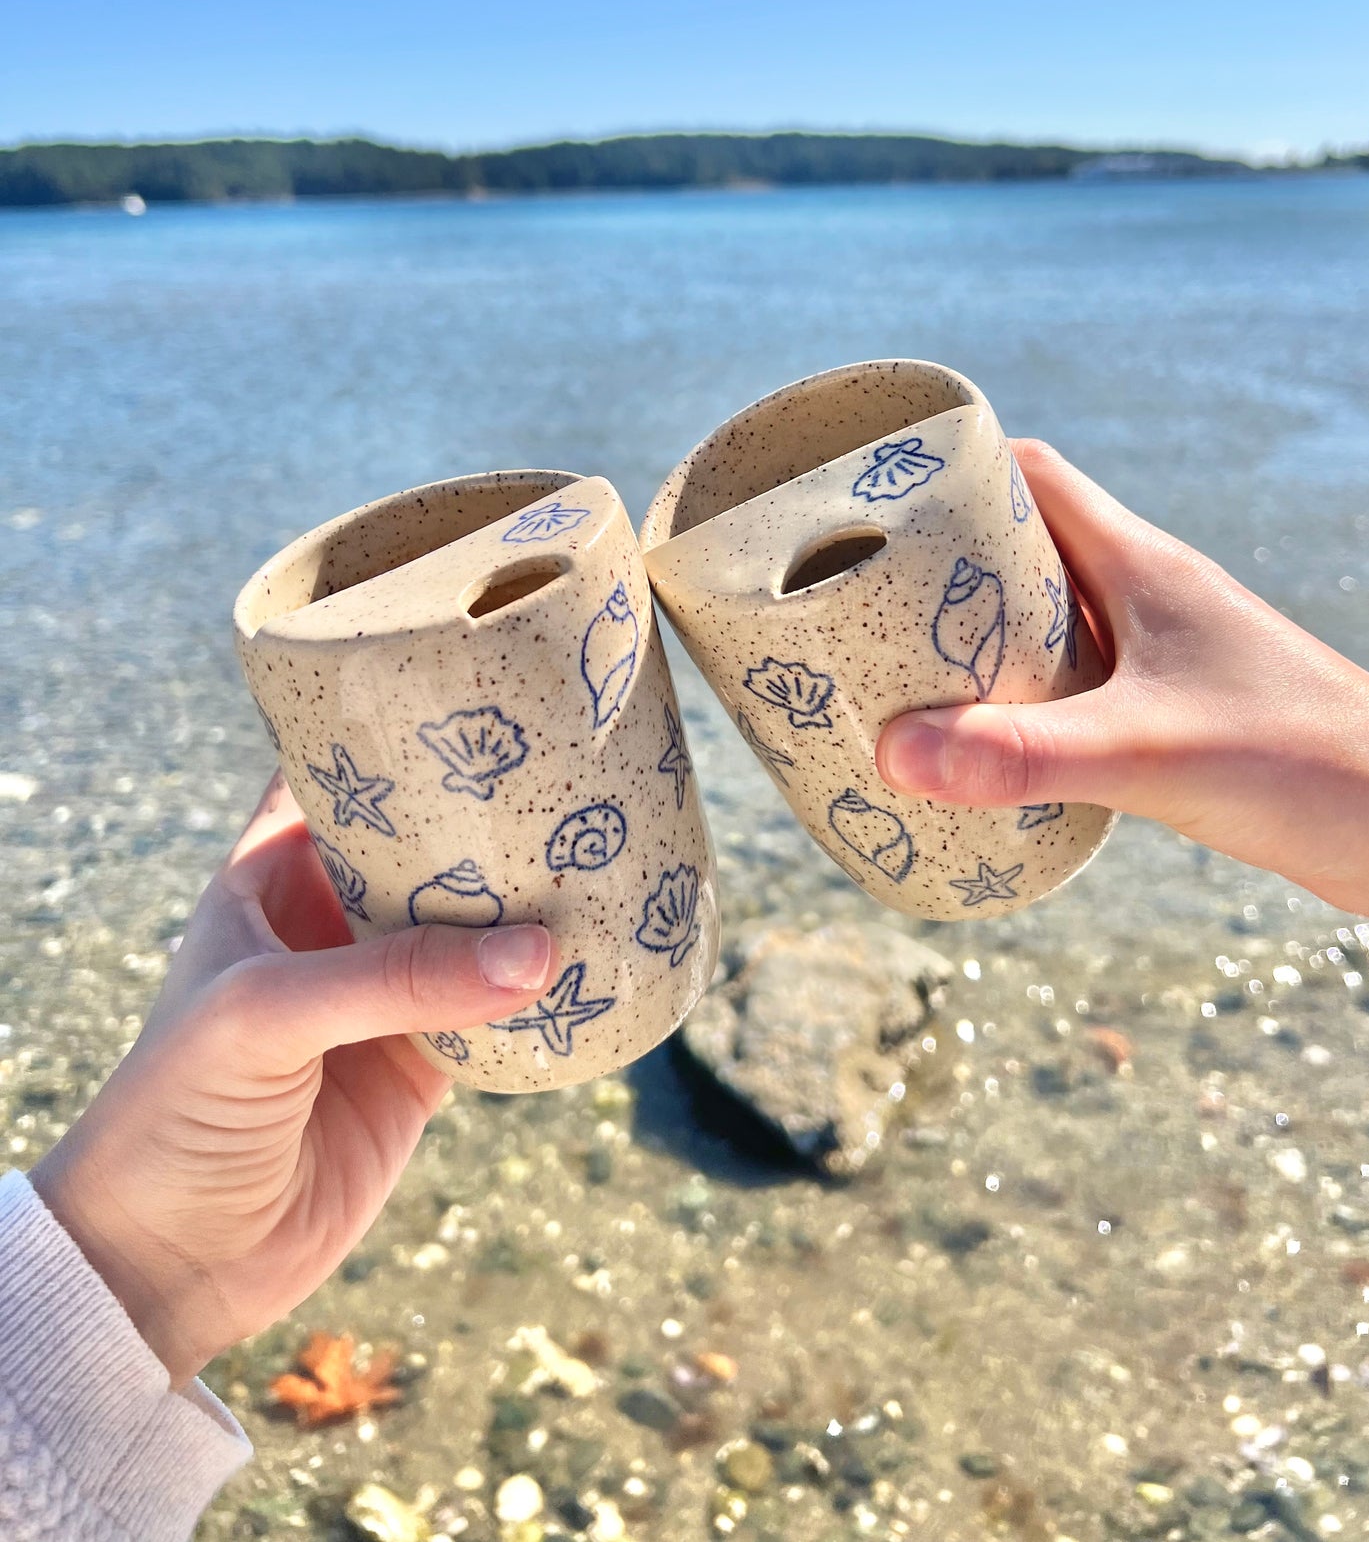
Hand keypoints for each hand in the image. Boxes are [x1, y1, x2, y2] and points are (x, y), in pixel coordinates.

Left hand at [30, 775, 556, 1386]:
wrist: (167, 1263)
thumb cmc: (176, 1112)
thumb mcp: (268, 1015)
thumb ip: (396, 977)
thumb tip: (537, 954)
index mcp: (269, 878)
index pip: (337, 779)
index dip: (395, 737)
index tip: (477, 702)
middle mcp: (329, 926)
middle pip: (425, 850)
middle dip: (490, 822)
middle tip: (572, 779)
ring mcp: (381, 999)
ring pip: (473, 933)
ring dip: (528, 910)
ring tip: (605, 863)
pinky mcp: (420, 1072)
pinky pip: (498, 1019)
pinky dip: (543, 998)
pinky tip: (597, 965)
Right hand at [876, 439, 1368, 936]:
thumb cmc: (1308, 763)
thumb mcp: (1152, 753)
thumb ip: (1026, 753)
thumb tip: (895, 752)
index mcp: (1141, 565)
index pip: (1030, 475)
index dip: (949, 476)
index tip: (872, 505)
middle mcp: (1146, 596)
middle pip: (1022, 549)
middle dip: (940, 571)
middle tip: (862, 612)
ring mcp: (1161, 655)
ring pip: (1045, 623)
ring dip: (976, 645)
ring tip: (898, 683)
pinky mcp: (1172, 715)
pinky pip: (1071, 689)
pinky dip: (1019, 706)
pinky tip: (982, 753)